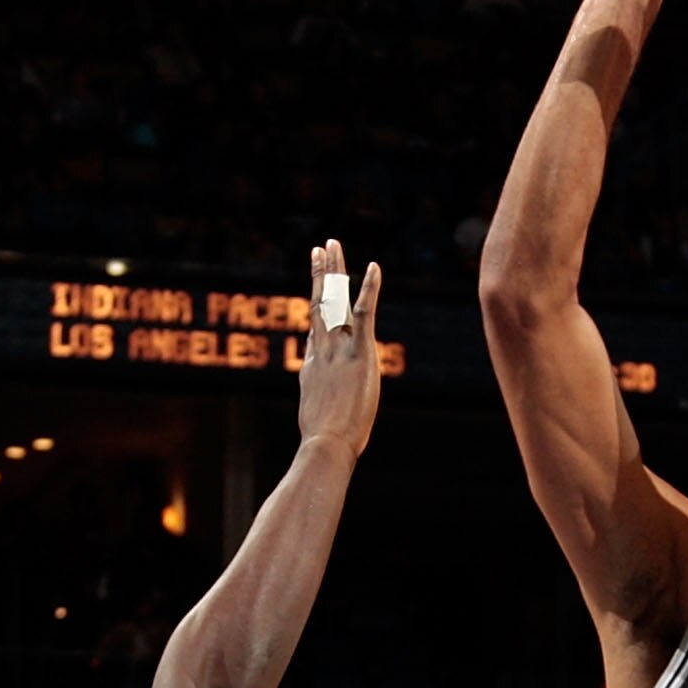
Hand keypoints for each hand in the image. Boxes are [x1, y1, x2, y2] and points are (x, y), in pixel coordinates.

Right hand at [297, 237, 383, 459]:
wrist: (326, 442)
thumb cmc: (324, 442)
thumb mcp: (318, 419)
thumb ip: (320, 408)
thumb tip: (318, 420)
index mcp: (313, 365)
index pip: (315, 328)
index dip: (317, 305)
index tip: (318, 286)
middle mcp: (322, 349)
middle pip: (319, 303)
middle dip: (320, 274)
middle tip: (320, 249)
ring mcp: (338, 348)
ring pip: (334, 299)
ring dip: (335, 269)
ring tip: (333, 244)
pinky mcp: (359, 351)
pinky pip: (364, 312)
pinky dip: (369, 288)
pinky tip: (374, 267)